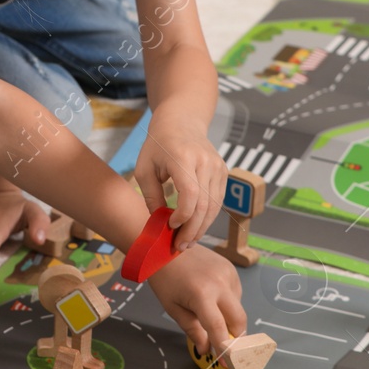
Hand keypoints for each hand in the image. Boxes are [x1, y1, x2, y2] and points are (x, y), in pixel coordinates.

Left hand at [134, 113, 226, 250]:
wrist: (181, 122)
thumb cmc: (158, 145)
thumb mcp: (145, 168)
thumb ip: (151, 197)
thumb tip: (159, 225)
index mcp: (183, 157)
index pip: (190, 194)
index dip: (182, 216)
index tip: (170, 226)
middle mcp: (205, 162)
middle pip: (204, 204)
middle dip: (192, 230)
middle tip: (179, 246)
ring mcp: (218, 166)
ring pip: (214, 206)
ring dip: (201, 228)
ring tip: (187, 242)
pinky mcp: (223, 171)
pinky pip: (218, 200)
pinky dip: (207, 217)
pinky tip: (196, 228)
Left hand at [145, 245, 246, 353]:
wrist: (165, 247)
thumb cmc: (165, 279)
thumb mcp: (173, 308)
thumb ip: (193, 330)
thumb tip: (207, 349)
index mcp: (202, 295)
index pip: (219, 328)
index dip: (224, 348)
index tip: (227, 363)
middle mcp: (220, 284)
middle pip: (239, 319)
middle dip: (235, 337)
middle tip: (225, 345)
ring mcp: (228, 274)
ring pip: (238, 307)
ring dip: (230, 318)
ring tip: (209, 313)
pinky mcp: (230, 268)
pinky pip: (235, 293)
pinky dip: (228, 302)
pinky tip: (213, 298)